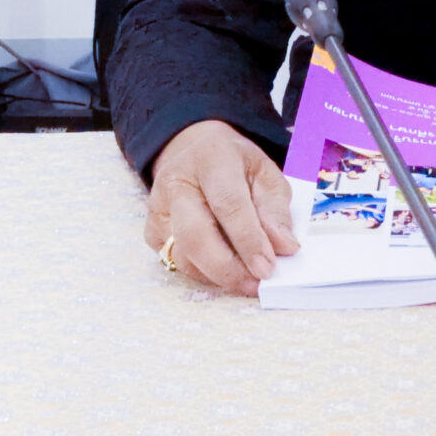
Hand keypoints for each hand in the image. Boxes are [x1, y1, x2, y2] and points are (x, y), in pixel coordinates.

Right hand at [143, 120, 298, 295]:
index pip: (228, 204)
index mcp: (211, 159)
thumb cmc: (234, 164)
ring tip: (246, 279)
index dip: (248, 240)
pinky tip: (225, 269)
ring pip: (183, 256)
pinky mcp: (151, 231)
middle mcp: (176, 183)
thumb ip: (275, 209)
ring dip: (218, 276)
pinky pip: (177, 263)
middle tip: (256, 284)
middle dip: (228, 268)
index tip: (267, 268)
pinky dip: (204, 273)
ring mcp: (158, 208)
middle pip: (195, 235)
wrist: (195, 151)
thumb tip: (284, 247)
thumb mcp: (264, 172)